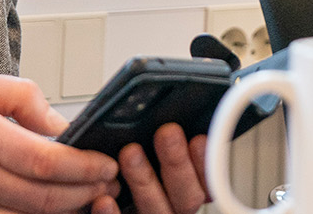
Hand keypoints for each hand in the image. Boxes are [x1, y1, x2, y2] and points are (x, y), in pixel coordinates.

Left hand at [94, 124, 208, 213]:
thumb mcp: (167, 144)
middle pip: (186, 197)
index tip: (198, 138)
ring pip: (157, 209)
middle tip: (167, 133)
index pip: (208, 181)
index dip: (205, 162)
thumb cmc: (144, 156)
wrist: (107, 201)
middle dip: (177, 163)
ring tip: (130, 153)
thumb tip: (184, 108)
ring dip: (144, 181)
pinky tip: (104, 199)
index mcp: (192, 188)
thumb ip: (178, 135)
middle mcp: (175, 207)